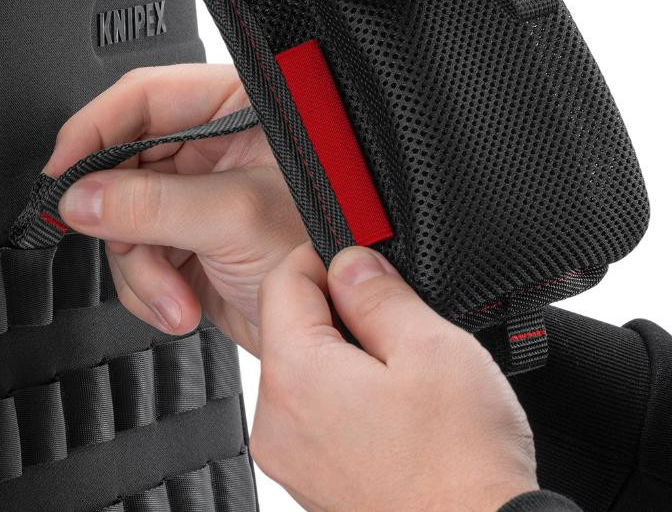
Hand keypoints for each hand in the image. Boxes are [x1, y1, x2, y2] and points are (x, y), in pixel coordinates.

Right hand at [48, 64, 305, 354]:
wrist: (350, 326)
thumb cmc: (333, 245)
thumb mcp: (236, 216)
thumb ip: (151, 204)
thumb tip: (79, 199)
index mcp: (233, 107)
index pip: (142, 97)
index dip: (93, 130)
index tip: (62, 173)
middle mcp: (213, 145)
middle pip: (123, 163)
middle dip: (119, 218)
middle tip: (114, 241)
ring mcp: (199, 196)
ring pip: (123, 217)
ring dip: (137, 266)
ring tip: (171, 295)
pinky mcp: (191, 243)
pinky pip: (138, 256)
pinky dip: (148, 288)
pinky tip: (178, 304)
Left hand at [252, 244, 538, 511]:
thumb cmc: (463, 468)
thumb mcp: (432, 348)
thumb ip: (379, 292)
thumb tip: (350, 262)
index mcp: (296, 376)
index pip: (282, 280)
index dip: (324, 259)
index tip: (362, 263)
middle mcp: (277, 420)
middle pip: (289, 326)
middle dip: (338, 311)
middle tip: (399, 325)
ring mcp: (290, 456)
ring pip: (304, 370)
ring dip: (345, 356)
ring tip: (405, 377)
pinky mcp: (310, 480)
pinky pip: (314, 413)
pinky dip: (346, 398)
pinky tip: (396, 413)